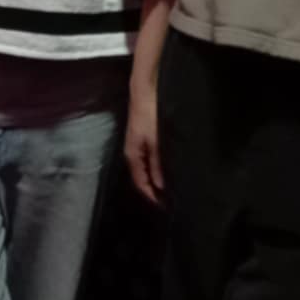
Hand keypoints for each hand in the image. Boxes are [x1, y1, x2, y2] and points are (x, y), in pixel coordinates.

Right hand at [125, 83, 164, 204]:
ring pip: (143, 170)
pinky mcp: (140, 139)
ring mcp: (135, 146)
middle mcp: (131, 153)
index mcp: (132, 156)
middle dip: (152, 190)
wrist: (144, 93)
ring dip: (153, 180)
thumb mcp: (156, 141)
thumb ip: (157, 164)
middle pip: (140, 178)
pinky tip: (163, 170)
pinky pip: (146, 161)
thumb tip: (160, 185)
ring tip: (168, 189)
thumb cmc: (149, 116)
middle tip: (168, 200)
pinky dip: (153, 169)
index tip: (164, 206)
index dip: (151, 196)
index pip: (140, 183)